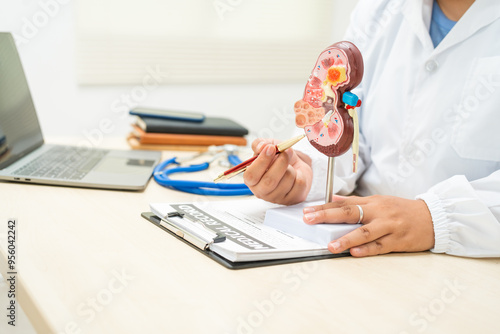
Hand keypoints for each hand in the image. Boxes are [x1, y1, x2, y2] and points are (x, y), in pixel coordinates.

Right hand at [243, 138, 312, 204]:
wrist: (296, 167)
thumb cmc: (278, 158)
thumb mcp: (268, 146)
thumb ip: (260, 143)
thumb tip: (262, 146)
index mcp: (251, 180)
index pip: (251, 175)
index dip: (261, 161)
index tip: (271, 148)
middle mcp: (261, 191)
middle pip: (269, 181)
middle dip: (280, 163)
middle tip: (286, 151)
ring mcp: (276, 198)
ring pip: (287, 179)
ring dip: (291, 167)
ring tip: (290, 166)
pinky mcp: (291, 199)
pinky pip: (299, 184)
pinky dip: (301, 174)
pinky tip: (296, 175)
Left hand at [303, 195, 434, 256]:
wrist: (433, 217)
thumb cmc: (402, 210)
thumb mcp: (379, 201)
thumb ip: (356, 202)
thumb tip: (333, 199)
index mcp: (372, 202)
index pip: (343, 203)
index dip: (323, 207)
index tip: (307, 211)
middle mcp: (378, 212)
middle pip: (350, 213)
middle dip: (327, 216)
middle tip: (310, 220)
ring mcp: (389, 226)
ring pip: (365, 232)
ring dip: (346, 238)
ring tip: (331, 245)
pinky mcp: (398, 241)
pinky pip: (381, 246)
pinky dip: (367, 249)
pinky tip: (355, 253)